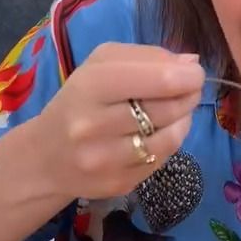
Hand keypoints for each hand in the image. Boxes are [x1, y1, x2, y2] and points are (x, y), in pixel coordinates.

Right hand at [32, 43, 204, 202]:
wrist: (46, 157)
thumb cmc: (79, 101)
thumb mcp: (100, 66)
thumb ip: (146, 57)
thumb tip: (190, 62)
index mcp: (90, 85)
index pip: (158, 79)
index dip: (187, 75)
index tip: (194, 73)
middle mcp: (94, 124)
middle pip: (168, 108)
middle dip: (189, 95)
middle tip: (190, 90)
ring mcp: (106, 159)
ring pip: (170, 136)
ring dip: (183, 120)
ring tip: (177, 110)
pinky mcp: (119, 183)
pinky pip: (162, 158)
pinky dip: (171, 142)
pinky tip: (162, 132)